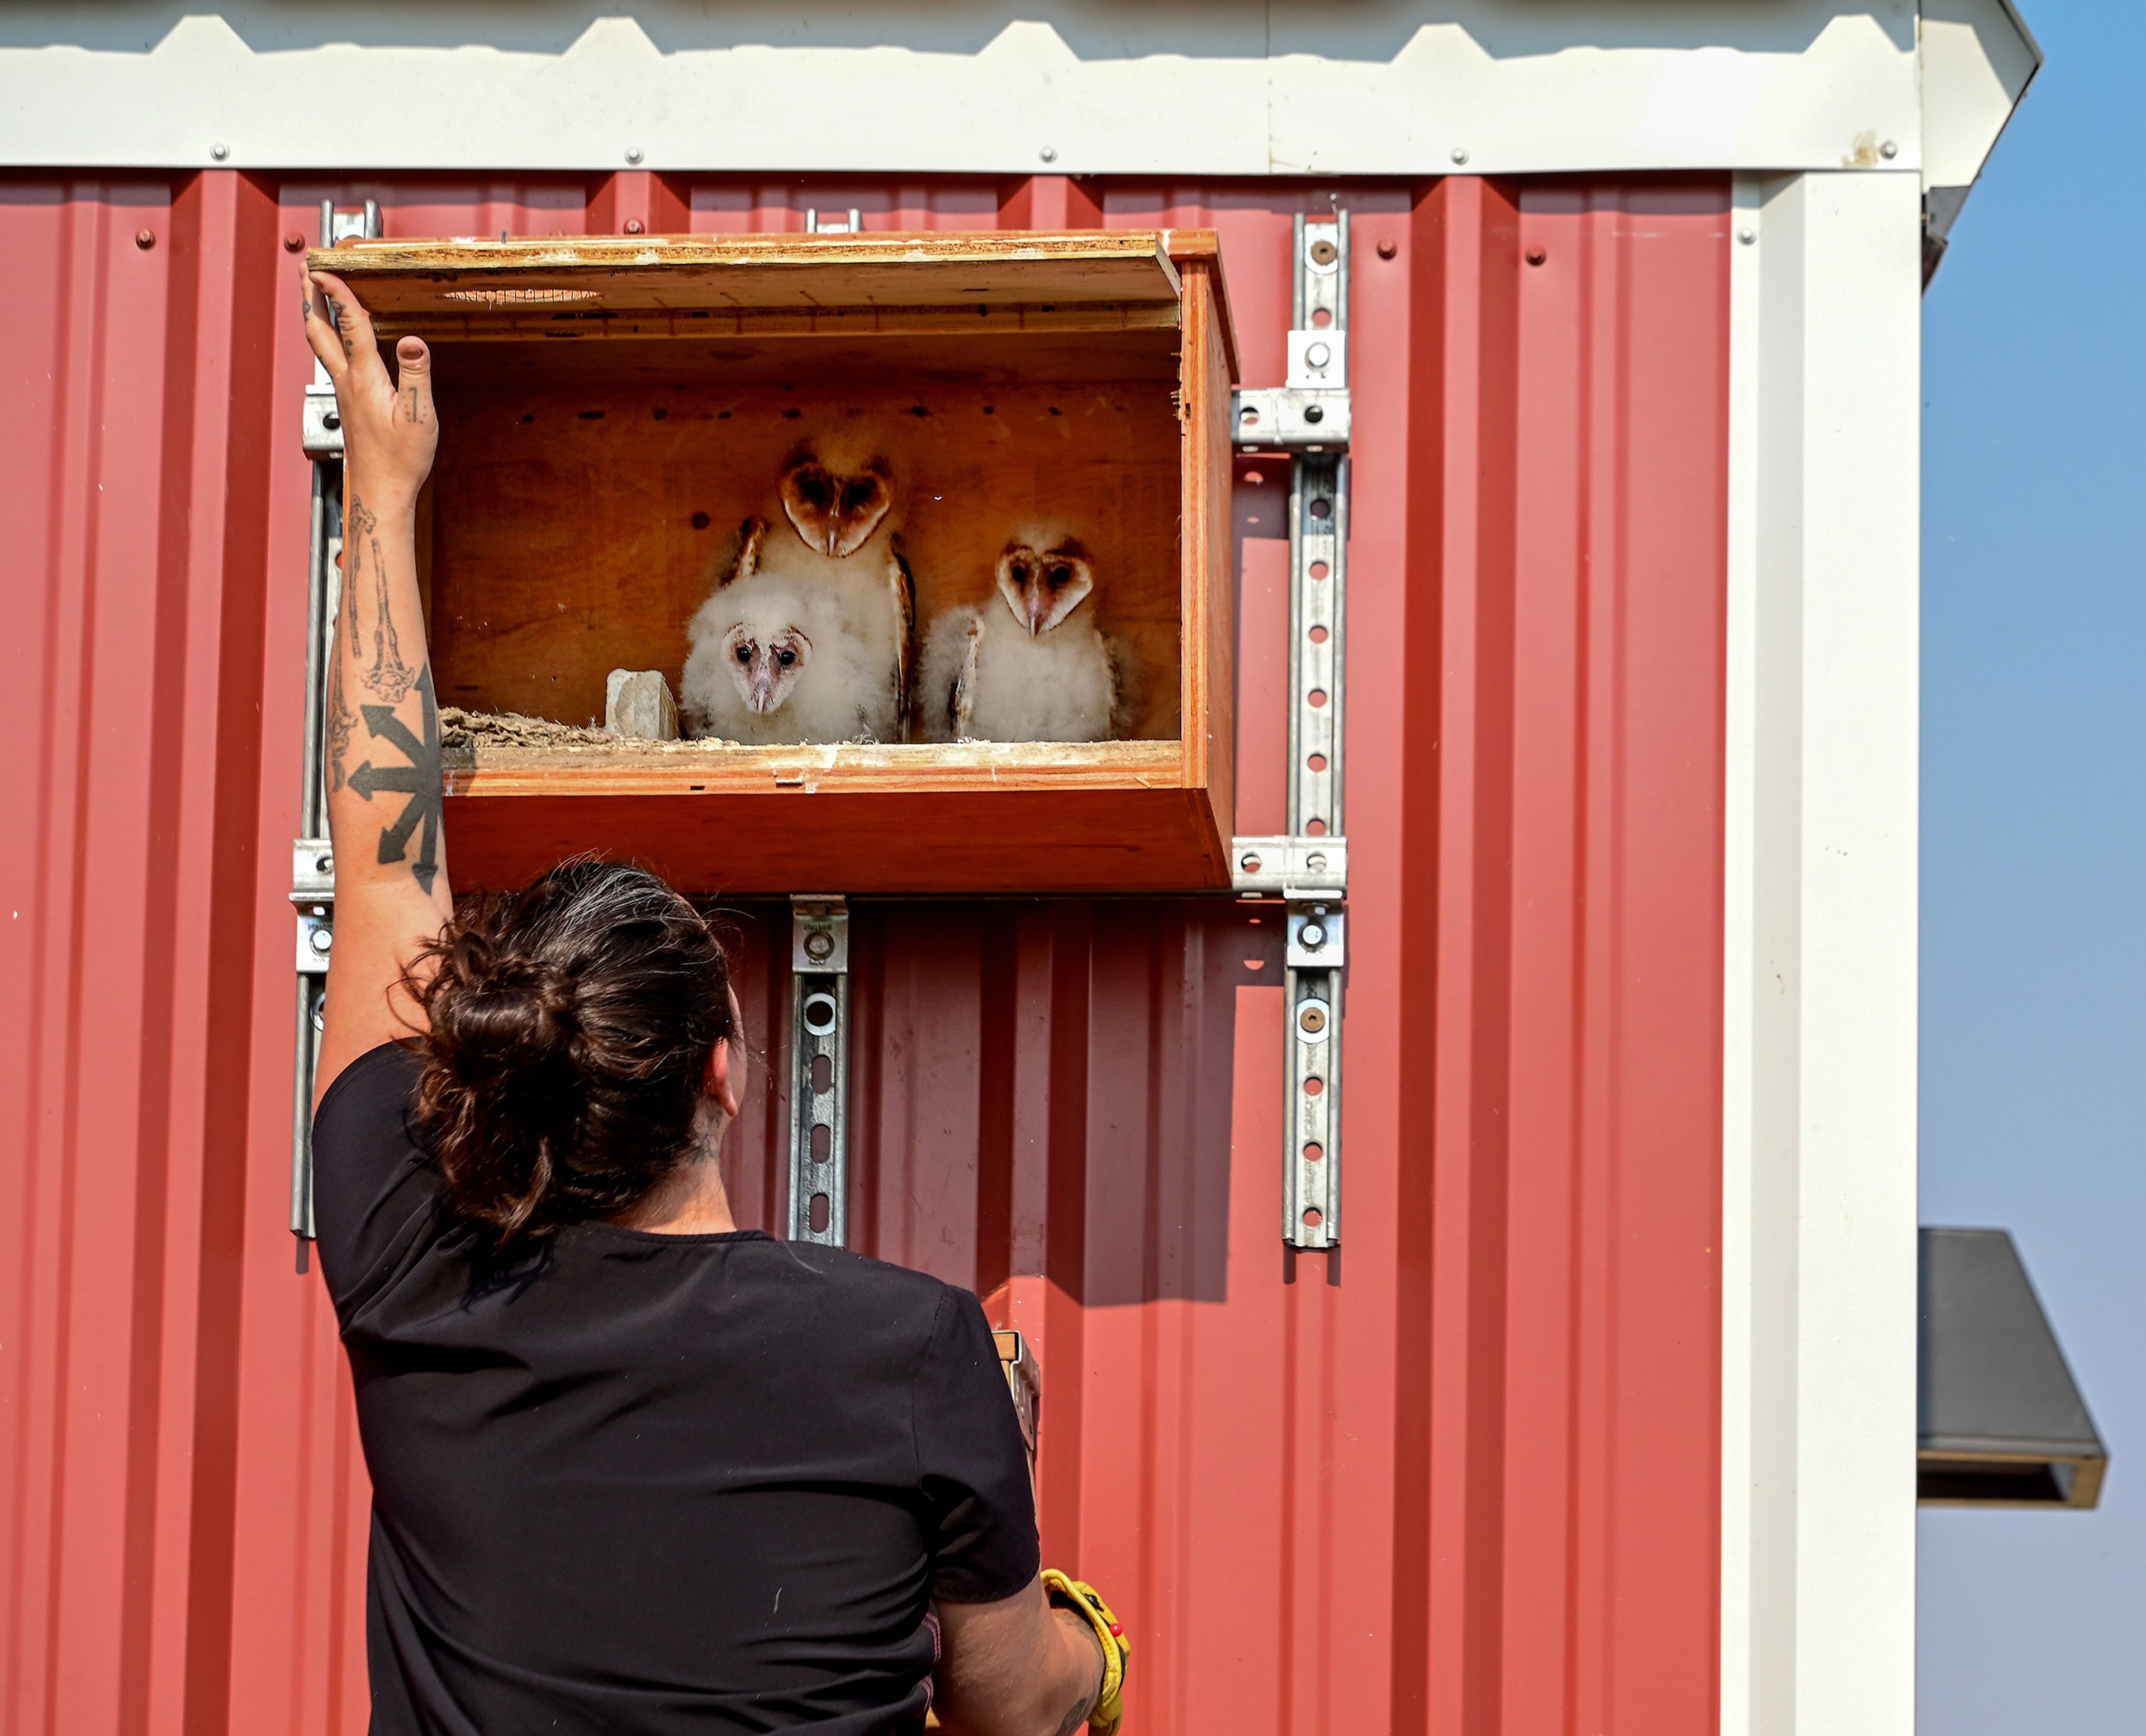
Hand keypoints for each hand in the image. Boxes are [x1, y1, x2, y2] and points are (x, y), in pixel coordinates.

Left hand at [301, 265, 437, 507]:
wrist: (380, 490)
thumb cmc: (401, 459)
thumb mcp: (419, 416)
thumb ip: (416, 375)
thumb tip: (413, 341)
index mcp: (365, 379)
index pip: (351, 326)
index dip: (340, 294)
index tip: (327, 268)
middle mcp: (348, 381)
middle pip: (321, 330)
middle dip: (312, 296)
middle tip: (306, 269)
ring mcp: (344, 392)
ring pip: (321, 343)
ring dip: (316, 313)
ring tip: (313, 292)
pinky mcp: (348, 402)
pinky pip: (332, 358)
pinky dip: (328, 335)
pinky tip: (335, 336)